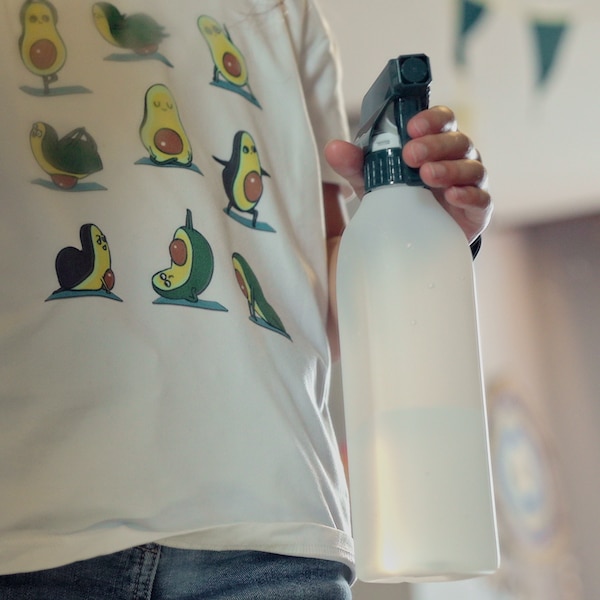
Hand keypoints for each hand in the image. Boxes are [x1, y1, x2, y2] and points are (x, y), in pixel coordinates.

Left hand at [324, 105, 491, 242]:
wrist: (419, 239)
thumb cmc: (400, 198)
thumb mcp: (373, 181)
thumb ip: (356, 164)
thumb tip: (333, 148)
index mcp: (436, 143)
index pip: (442, 119)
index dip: (431, 119)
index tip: (411, 127)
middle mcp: (457, 158)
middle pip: (457, 140)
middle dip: (435, 144)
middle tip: (411, 155)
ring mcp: (470, 183)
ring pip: (471, 167)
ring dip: (449, 168)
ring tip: (427, 175)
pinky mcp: (478, 210)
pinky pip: (481, 198)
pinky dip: (469, 195)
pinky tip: (452, 196)